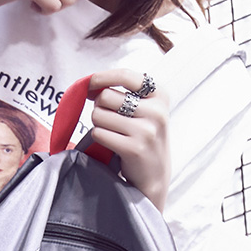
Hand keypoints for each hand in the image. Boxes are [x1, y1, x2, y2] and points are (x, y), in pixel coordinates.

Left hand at [87, 70, 170, 211]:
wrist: (154, 175)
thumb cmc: (143, 137)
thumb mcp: (145, 110)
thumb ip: (124, 93)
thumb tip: (91, 85)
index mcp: (160, 95)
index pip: (125, 75)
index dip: (102, 77)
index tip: (90, 84)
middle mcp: (156, 111)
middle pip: (107, 96)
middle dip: (100, 107)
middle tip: (108, 120)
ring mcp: (146, 131)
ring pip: (99, 115)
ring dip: (98, 123)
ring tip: (112, 133)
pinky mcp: (133, 149)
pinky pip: (99, 133)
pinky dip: (99, 138)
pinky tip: (111, 145)